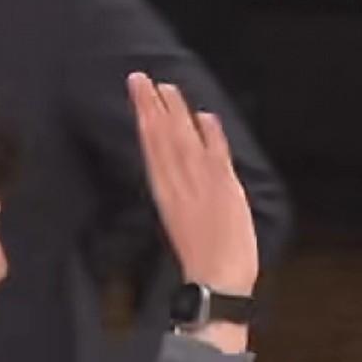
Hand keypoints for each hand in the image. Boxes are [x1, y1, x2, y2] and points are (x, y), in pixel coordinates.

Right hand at [127, 72, 257, 295]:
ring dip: (174, 113)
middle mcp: (180, 188)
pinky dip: (210, 135)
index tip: (137, 98)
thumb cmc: (204, 260)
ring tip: (165, 87)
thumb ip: (185, 192)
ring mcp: (202, 187)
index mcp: (167, 196)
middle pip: (162, 140)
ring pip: (183, 142)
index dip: (144, 120)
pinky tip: (203, 116)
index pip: (152, 150)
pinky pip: (215, 155)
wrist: (218, 282)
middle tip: (141, 79)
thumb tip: (182, 169)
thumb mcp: (186, 222)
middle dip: (151, 108)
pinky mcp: (224, 190)